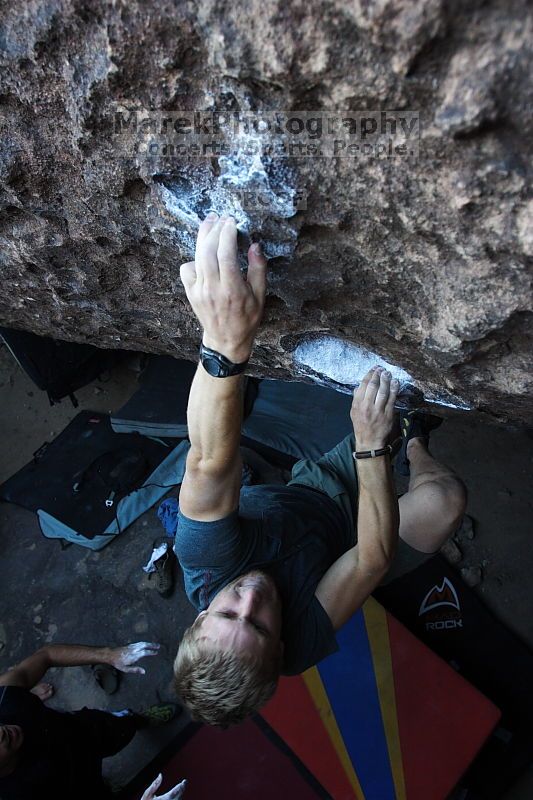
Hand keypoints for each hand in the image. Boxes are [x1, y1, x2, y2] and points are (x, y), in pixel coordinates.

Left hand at [108, 642, 159, 674]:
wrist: (110, 654)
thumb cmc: (118, 663)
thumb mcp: (125, 669)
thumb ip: (135, 670)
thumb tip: (144, 672)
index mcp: (134, 655)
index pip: (144, 652)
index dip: (151, 652)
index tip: (156, 652)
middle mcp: (134, 649)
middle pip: (145, 645)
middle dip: (152, 645)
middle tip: (158, 646)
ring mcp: (132, 646)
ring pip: (142, 643)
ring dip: (149, 643)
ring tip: (154, 644)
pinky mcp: (130, 644)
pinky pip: (139, 642)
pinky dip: (144, 642)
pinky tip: (146, 644)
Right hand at [141, 773, 186, 799]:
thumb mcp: (147, 795)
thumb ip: (154, 785)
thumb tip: (160, 775)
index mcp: (164, 799)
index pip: (176, 791)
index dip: (181, 785)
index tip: (184, 781)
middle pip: (179, 796)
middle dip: (181, 790)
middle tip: (183, 784)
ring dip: (179, 795)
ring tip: (180, 789)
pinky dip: (177, 799)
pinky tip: (176, 797)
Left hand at [180, 213, 266, 362]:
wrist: (226, 341)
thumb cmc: (247, 319)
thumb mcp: (260, 297)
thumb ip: (258, 270)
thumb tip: (255, 246)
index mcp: (232, 290)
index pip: (226, 254)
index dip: (227, 234)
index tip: (232, 222)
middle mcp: (213, 289)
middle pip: (208, 251)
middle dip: (215, 230)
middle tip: (223, 218)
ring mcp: (199, 291)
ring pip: (196, 256)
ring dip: (203, 236)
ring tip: (210, 222)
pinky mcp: (190, 292)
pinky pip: (187, 268)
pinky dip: (194, 257)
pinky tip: (204, 253)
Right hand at [350, 366, 398, 448]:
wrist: (369, 440)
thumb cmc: (361, 425)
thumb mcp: (354, 412)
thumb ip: (355, 399)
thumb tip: (358, 387)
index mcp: (358, 404)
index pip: (363, 385)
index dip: (369, 375)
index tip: (374, 369)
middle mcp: (367, 406)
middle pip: (373, 386)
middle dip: (378, 375)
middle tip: (382, 369)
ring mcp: (378, 410)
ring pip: (383, 391)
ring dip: (386, 380)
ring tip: (388, 373)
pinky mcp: (388, 414)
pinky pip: (392, 399)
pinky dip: (394, 389)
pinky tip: (395, 382)